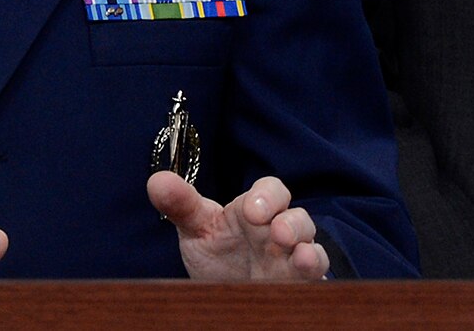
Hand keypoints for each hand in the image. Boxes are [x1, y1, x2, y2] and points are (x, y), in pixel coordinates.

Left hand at [148, 171, 329, 280]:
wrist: (227, 293)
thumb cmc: (218, 254)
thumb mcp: (197, 229)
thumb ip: (181, 205)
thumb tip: (156, 180)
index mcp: (254, 211)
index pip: (271, 191)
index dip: (267, 196)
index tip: (252, 211)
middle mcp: (278, 232)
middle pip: (298, 217)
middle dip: (292, 223)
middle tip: (277, 232)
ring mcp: (290, 259)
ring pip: (311, 244)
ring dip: (307, 248)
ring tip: (299, 256)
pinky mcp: (298, 284)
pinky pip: (317, 273)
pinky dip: (314, 269)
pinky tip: (305, 270)